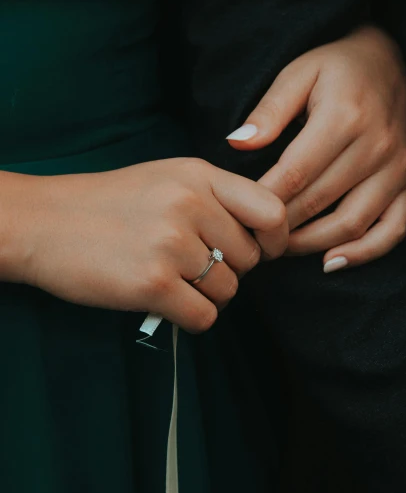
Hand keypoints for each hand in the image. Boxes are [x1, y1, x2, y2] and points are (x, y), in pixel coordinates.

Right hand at [5, 159, 286, 332]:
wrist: (44, 222)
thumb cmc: (109, 203)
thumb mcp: (167, 177)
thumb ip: (216, 196)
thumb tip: (264, 235)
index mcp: (199, 174)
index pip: (272, 210)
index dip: (275, 239)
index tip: (263, 251)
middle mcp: (191, 204)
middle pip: (250, 258)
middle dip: (230, 269)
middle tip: (195, 267)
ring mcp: (172, 243)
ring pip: (229, 290)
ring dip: (208, 295)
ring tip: (173, 281)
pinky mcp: (153, 283)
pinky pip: (204, 316)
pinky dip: (190, 318)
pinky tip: (166, 303)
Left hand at [226, 25, 405, 271]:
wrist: (387, 58)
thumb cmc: (334, 65)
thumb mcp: (297, 74)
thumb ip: (268, 111)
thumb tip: (236, 145)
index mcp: (344, 117)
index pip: (294, 174)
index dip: (263, 201)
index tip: (238, 214)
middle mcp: (376, 145)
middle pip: (318, 202)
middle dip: (280, 225)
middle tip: (252, 237)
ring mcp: (398, 168)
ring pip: (352, 223)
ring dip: (312, 244)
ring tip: (281, 248)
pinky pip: (393, 229)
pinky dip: (364, 252)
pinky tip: (331, 260)